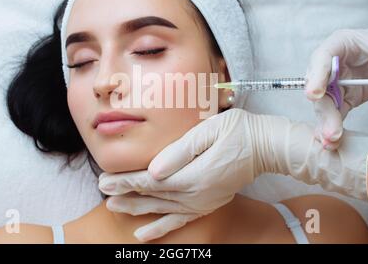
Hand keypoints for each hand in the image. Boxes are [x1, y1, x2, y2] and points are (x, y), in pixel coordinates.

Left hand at [98, 108, 367, 240]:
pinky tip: (144, 234)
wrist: (265, 146)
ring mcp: (201, 202)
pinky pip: (180, 220)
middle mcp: (194, 194)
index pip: (149, 181)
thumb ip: (179, 152)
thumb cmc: (238, 132)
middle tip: (102, 191)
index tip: (104, 179)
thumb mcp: (208, 132)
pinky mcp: (207, 204)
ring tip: (114, 208)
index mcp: (191, 175)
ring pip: (161, 210)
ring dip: (136, 209)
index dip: (126, 181)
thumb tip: (153, 169)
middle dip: (125, 193)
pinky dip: (160, 228)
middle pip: (151, 196)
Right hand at [305, 29, 367, 149]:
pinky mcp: (344, 96)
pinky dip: (333, 125)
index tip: (314, 94)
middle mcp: (333, 64)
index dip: (317, 75)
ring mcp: (337, 81)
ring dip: (326, 122)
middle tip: (330, 128)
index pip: (322, 57)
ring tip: (331, 139)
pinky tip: (331, 139)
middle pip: (319, 86)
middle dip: (324, 109)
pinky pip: (335, 112)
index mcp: (340, 43)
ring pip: (324, 103)